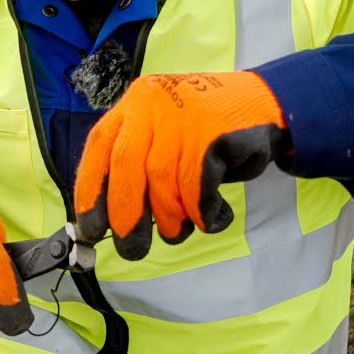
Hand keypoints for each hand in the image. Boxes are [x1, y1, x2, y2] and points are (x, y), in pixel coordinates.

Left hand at [74, 71, 289, 260]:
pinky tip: (209, 218)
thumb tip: (110, 221)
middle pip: (127, 165)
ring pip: (163, 178)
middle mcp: (153, 104)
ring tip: (176, 233)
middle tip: (131, 249)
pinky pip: (197, 184)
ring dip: (169, 217)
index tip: (90, 228)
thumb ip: (137, 164)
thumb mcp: (163, 134)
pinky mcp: (213, 131)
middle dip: (126, 215)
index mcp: (134, 104)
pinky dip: (200, 210)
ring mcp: (183, 114)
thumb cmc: (205, 132)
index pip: (99, 146)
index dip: (90, 190)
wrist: (264, 104)